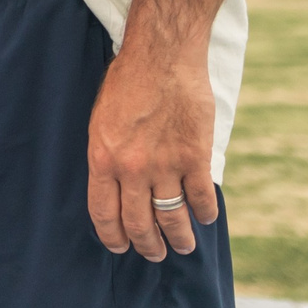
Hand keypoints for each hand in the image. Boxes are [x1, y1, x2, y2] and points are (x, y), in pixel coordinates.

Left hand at [86, 48, 218, 260]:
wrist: (162, 54)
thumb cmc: (128, 80)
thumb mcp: (102, 120)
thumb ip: (108, 155)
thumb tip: (114, 185)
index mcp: (103, 159)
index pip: (104, 214)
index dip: (113, 237)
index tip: (120, 247)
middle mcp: (132, 169)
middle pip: (139, 224)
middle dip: (147, 245)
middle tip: (154, 253)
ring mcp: (165, 165)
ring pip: (172, 218)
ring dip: (178, 238)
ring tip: (182, 245)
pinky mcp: (195, 157)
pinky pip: (201, 198)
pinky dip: (204, 213)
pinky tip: (205, 217)